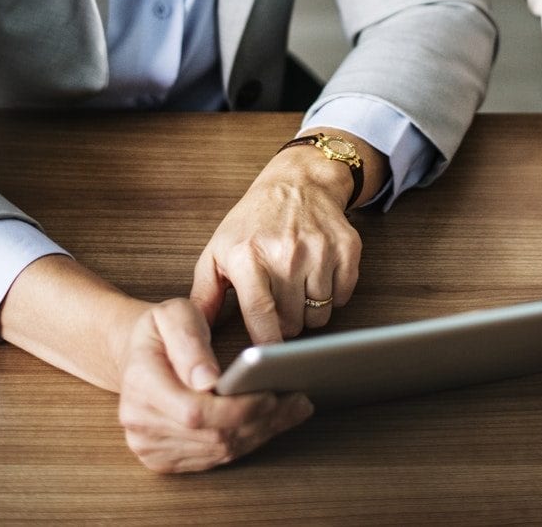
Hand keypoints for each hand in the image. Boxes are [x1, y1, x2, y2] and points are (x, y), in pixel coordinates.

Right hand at [117, 298, 313, 472]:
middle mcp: (138, 421)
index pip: (196, 412)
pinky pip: (212, 459)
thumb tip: (207, 379)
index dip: (238, 409)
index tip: (271, 395)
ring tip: (293, 409)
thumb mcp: (173, 315)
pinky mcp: (162, 458)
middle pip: (213, 436)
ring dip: (261, 433)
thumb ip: (190, 342)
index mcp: (140, 383)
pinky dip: (247, 442)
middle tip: (298, 400)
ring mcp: (148, 445)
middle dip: (261, 421)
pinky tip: (270, 422)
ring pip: (217, 451)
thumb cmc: (160, 331)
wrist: (136, 354)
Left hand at [190, 143, 362, 343]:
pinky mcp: (347, 249)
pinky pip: (342, 297)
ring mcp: (319, 250)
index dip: (266, 344)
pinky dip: (332, 295)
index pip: (261, 315)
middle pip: (294, 322)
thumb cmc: (253, 222)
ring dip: (309, 310)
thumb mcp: (218, 251)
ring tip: (297, 286)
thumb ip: (204, 294)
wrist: (297, 183)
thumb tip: (195, 332)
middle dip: (286, 322)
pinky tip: (318, 275)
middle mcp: (286, 253)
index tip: (267, 358)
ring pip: (319, 314)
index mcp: (248, 256)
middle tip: (279, 301)